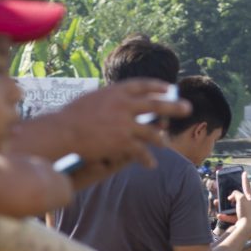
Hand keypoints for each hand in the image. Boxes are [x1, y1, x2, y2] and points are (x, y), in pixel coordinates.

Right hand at [23, 79, 189, 170]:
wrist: (62, 132)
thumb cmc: (70, 116)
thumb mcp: (91, 99)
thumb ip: (109, 98)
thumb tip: (119, 98)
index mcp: (116, 91)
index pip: (143, 85)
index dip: (158, 86)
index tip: (169, 88)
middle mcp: (124, 104)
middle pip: (155, 104)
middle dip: (174, 106)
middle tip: (188, 108)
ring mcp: (125, 123)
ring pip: (151, 131)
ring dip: (160, 138)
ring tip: (165, 144)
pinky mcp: (123, 141)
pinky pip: (141, 151)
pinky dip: (147, 159)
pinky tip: (151, 165)